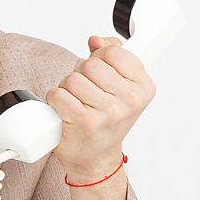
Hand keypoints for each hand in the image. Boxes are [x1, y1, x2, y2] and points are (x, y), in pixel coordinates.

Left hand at [45, 35, 155, 183]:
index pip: (113, 51)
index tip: (101, 73)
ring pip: (72, 79)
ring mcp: (108, 112)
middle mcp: (130, 100)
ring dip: (67, 89)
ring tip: (76, 104)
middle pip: (90, 64)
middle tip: (86, 93)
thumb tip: (96, 40)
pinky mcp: (85, 122)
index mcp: (143, 87)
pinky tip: (65, 111)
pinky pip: (59, 94)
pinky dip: (55, 101)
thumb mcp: (120, 88)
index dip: (99, 58)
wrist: (96, 159)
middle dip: (81, 75)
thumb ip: (112, 57)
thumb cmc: (106, 123)